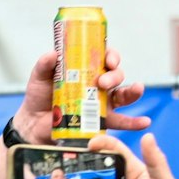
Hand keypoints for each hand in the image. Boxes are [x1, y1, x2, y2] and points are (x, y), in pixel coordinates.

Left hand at [12, 48, 147, 145]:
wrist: (33, 123)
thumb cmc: (39, 96)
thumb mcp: (39, 77)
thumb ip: (44, 65)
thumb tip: (53, 54)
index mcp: (86, 69)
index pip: (105, 57)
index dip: (111, 56)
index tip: (108, 60)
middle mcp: (98, 84)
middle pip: (116, 75)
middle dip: (115, 76)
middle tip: (102, 83)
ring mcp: (101, 103)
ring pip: (124, 95)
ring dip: (132, 92)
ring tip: (136, 89)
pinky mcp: (100, 121)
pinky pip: (121, 122)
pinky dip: (134, 122)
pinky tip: (144, 122)